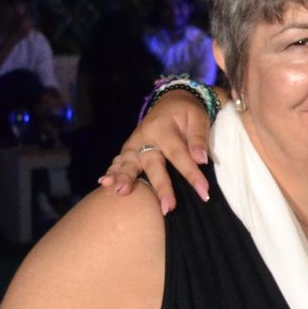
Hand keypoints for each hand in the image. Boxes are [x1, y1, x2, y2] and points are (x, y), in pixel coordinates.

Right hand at [98, 89, 213, 210]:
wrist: (170, 101)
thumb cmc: (186, 112)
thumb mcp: (198, 117)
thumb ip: (198, 137)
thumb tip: (201, 160)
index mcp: (164, 129)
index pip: (179, 154)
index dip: (191, 174)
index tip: (203, 193)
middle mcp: (145, 137)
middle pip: (152, 163)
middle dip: (160, 186)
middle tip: (167, 207)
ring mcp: (134, 143)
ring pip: (129, 163)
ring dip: (124, 178)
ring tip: (121, 192)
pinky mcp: (130, 149)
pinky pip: (119, 161)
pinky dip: (112, 172)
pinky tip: (104, 184)